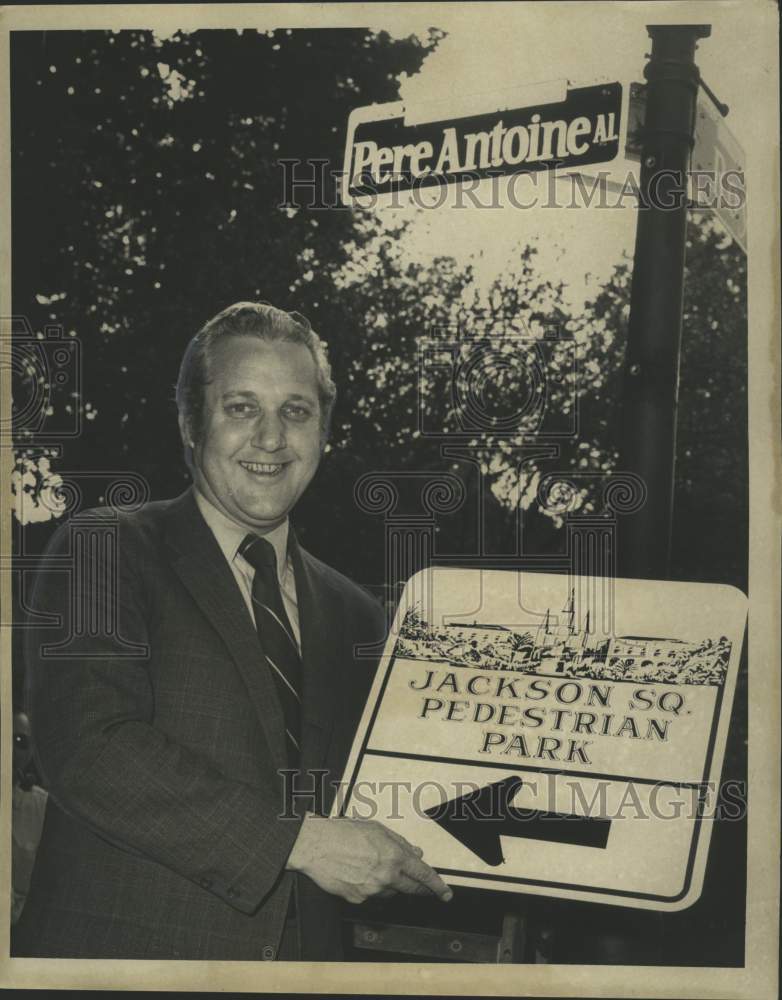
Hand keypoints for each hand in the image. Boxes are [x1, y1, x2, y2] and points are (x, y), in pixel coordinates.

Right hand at [286, 815, 452, 904]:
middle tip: (424, 888)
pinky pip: (373, 896)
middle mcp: (386, 875)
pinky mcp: (358, 899)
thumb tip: (416, 853)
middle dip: (420, 889)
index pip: (423, 874)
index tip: (445, 893)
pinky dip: (372, 887)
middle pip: (411, 889)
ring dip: (391, 884)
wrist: (316, 845)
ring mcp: (372, 890)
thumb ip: (400, 843)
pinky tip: (360, 873)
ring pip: (391, 892)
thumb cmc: (344, 832)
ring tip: (374, 867)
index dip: (437, 885)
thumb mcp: (377, 829)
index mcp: (393, 855)